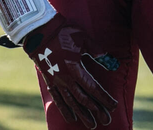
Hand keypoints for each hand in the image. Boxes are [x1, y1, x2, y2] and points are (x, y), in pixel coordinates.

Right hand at [22, 13, 117, 127]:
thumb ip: (96, 51)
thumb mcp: (82, 38)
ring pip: (71, 103)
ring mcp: (57, 82)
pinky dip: (65, 110)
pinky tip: (72, 118)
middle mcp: (66, 79)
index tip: (113, 106)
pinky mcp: (49, 82)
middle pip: (83, 99)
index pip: (93, 88)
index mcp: (75, 68)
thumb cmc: (63, 33)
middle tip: (106, 120)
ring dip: (83, 114)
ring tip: (92, 125)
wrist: (39, 33)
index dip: (104, 98)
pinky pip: (58, 99)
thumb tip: (109, 60)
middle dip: (96, 110)